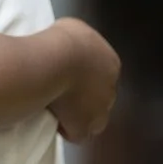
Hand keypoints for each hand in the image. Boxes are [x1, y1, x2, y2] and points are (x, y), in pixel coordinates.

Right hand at [47, 19, 119, 141]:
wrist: (54, 62)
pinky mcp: (84, 127)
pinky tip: (51, 120)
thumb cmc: (61, 41)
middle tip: (60, 94)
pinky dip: (66, 130)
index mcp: (111, 63)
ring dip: (77, 116)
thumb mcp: (72, 29)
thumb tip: (69, 46)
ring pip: (91, 119)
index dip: (83, 78)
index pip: (101, 75)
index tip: (65, 77)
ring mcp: (99, 111)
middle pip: (98, 99)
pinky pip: (76, 134)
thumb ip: (77, 43)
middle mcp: (111, 88)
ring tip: (56, 110)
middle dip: (83, 98)